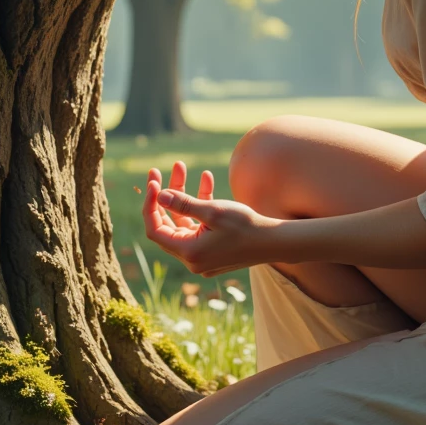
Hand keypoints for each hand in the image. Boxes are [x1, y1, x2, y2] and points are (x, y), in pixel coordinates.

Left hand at [140, 160, 278, 276]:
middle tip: (158, 170)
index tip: (153, 182)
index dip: (150, 205)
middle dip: (164, 195)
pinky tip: (206, 179)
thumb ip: (183, 204)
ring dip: (183, 195)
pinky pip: (198, 224)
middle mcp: (192, 258)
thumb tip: (158, 196)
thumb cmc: (246, 226)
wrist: (275, 241)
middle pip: (168, 223)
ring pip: (184, 221)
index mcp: (188, 253)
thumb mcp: (213, 211)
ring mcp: (202, 254)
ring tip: (182, 167)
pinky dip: (199, 205)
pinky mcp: (212, 248)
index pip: (155, 229)